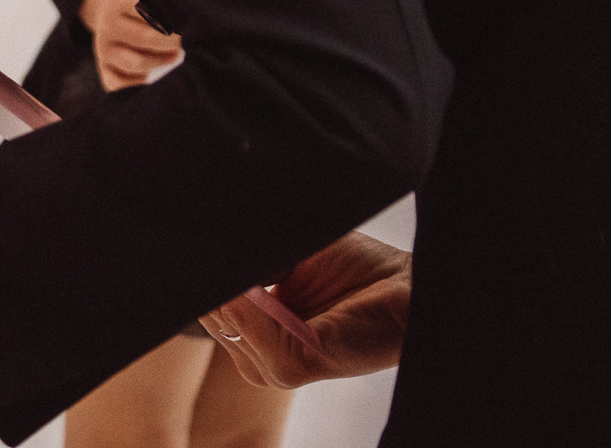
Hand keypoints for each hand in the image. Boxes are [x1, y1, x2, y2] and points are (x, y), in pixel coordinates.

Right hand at [81, 0, 181, 90]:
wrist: (112, 14)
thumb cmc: (143, 6)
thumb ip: (165, 6)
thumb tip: (192, 23)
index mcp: (117, 2)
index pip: (147, 12)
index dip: (172, 21)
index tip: (189, 25)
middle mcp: (107, 26)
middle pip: (144, 38)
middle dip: (171, 42)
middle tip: (189, 42)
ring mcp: (104, 50)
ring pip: (135, 63)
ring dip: (161, 62)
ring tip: (176, 56)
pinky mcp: (105, 70)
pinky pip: (121, 85)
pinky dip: (140, 85)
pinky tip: (156, 78)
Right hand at [199, 231, 409, 387]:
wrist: (408, 289)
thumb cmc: (355, 270)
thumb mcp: (285, 256)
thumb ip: (245, 260)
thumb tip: (202, 244)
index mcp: (256, 337)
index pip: (206, 303)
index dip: (204, 271)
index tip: (204, 243)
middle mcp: (260, 359)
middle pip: (209, 311)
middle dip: (218, 275)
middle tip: (244, 248)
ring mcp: (276, 367)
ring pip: (226, 317)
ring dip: (234, 283)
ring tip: (267, 259)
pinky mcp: (296, 366)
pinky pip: (252, 326)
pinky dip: (251, 298)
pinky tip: (266, 278)